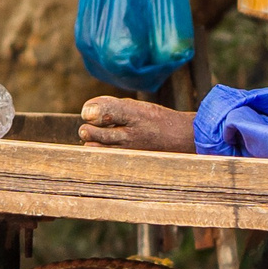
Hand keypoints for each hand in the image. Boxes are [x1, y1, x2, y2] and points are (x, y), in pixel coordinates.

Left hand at [79, 96, 196, 152]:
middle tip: (94, 127)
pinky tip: (107, 149)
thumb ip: (111, 106)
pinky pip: (103, 159)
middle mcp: (128, 134)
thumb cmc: (155, 119)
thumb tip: (87, 112)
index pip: (99, 112)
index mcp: (132, 114)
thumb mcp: (137, 105)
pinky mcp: (127, 163)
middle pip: (89, 132)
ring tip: (100, 139)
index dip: (89, 111)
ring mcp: (127, 151)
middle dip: (87, 128)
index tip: (91, 113)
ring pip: (92, 149)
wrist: (181, 138)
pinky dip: (99, 153)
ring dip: (91, 142)